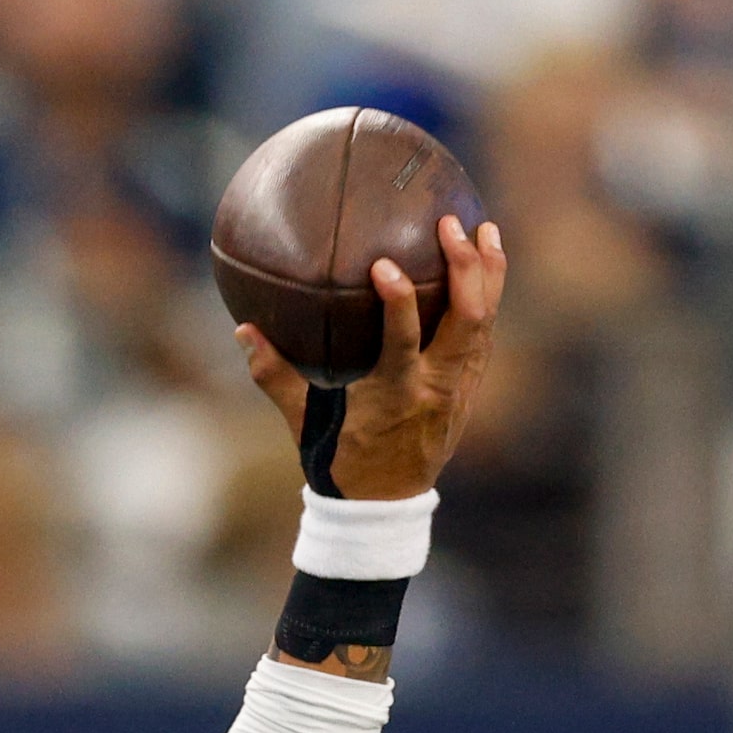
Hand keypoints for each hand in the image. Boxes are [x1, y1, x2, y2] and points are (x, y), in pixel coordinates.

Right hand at [238, 215, 505, 500]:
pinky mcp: (469, 390)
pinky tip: (487, 269)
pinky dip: (489, 300)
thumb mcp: (303, 422)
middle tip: (452, 224)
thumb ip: (274, 376)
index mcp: (394, 395)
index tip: (384, 263)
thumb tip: (243, 330)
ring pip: (486, 324)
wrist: (383, 508)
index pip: (403, 339)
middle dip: (464, 269)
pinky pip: (486, 338)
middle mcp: (435, 388)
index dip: (398, 299)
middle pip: (466, 320)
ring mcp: (458, 389)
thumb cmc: (338, 462)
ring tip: (486, 229)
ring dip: (489, 275)